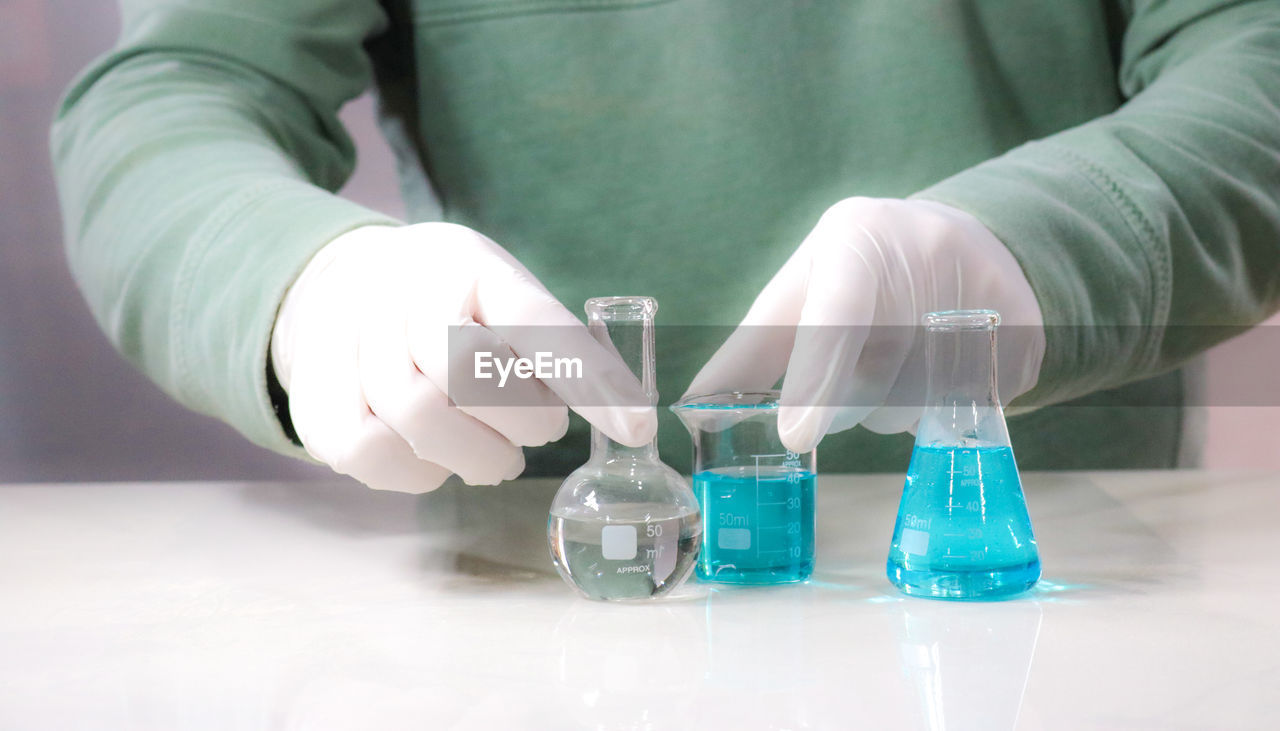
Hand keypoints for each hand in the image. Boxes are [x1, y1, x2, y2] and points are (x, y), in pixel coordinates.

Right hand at [271, 223, 655, 491]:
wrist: (336, 282)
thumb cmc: (449, 302)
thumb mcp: (500, 293)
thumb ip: (548, 345)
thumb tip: (619, 417)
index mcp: (468, 264)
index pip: (535, 322)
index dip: (588, 379)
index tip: (638, 429)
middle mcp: (403, 291)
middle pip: (468, 374)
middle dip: (521, 419)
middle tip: (542, 432)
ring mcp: (350, 339)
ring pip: (417, 416)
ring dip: (475, 455)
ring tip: (498, 459)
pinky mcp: (316, 393)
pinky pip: (370, 450)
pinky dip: (419, 472)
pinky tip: (439, 460)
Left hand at [687, 197, 1044, 451]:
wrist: (957, 241)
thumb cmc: (854, 275)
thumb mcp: (800, 294)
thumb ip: (751, 353)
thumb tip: (697, 411)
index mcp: (856, 236)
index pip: (837, 313)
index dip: (815, 378)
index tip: (795, 438)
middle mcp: (925, 250)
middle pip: (874, 379)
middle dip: (847, 399)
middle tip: (852, 368)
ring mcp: (985, 286)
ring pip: (919, 402)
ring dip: (894, 405)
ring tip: (899, 356)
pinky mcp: (1026, 327)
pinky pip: (970, 405)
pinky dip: (944, 403)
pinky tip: (941, 364)